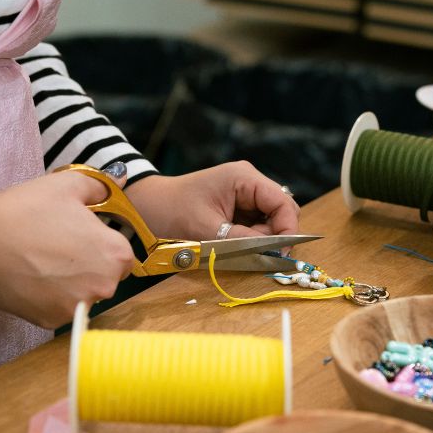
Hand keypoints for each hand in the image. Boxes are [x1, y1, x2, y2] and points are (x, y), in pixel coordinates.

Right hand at [0, 170, 136, 327]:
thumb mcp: (69, 184)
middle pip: (104, 279)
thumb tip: (118, 181)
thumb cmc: (28, 210)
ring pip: (80, 296)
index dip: (102, 247)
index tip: (82, 240)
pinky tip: (30, 279)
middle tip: (57, 250)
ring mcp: (78, 307)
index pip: (122, 257)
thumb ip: (101, 187)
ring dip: (68, 285)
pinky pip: (56, 309)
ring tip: (41, 264)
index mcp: (116, 255)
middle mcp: (105, 286)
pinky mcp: (51, 320)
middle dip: (88, 267)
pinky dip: (46, 298)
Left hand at [128, 162, 300, 240]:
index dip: (288, 230)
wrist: (144, 207)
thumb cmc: (170, 213)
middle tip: (255, 252)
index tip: (281, 254)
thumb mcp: (208, 232)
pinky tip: (233, 242)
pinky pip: (258, 223)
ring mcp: (245, 192)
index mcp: (244, 178)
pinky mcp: (239, 204)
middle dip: (274, 235)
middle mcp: (249, 180)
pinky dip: (252, 237)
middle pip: (282, 211)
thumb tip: (275, 254)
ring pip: (272, 219)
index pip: (283, 203)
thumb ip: (244, 242)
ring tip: (236, 246)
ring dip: (262, 238)